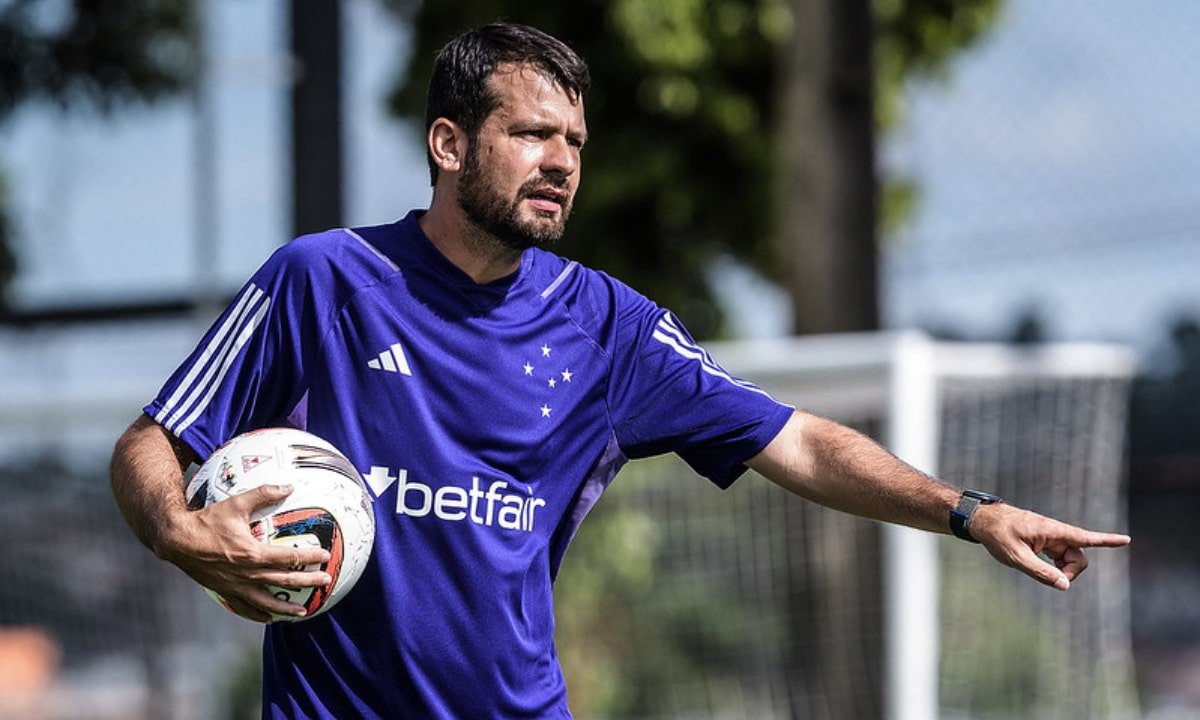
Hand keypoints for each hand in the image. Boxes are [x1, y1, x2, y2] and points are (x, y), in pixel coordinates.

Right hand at [158, 484, 332, 621]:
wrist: (176, 540)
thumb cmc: (207, 520)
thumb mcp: (236, 504)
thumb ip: (264, 494)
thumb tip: (288, 486)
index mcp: (252, 553)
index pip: (289, 557)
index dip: (309, 557)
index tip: (325, 556)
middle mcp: (247, 573)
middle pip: (284, 580)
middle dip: (307, 582)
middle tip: (325, 582)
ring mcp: (235, 586)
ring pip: (266, 602)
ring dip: (286, 608)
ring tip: (303, 612)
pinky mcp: (224, 591)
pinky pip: (244, 608)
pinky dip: (259, 614)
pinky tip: (269, 618)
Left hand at [969, 503, 1130, 590]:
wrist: (982, 521)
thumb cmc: (998, 535)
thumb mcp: (1017, 558)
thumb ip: (1041, 573)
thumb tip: (1066, 585)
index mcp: (1051, 530)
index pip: (1084, 537)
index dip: (1106, 541)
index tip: (1126, 540)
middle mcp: (1054, 532)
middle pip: (1078, 556)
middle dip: (1072, 571)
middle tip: (1054, 580)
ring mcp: (1050, 537)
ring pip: (1069, 558)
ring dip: (1062, 570)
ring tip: (1037, 569)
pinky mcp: (1044, 541)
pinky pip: (1059, 557)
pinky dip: (1056, 567)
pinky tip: (1052, 572)